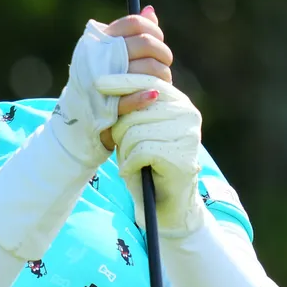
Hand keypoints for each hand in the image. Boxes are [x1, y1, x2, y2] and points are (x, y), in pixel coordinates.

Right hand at [48, 6, 171, 166]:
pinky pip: (132, 96)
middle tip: (164, 62)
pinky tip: (154, 94)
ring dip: (161, 75)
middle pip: (144, 44)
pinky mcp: (106, 105)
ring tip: (160, 82)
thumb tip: (149, 11)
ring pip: (147, 69)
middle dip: (162, 53)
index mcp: (98, 41)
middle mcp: (98, 58)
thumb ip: (130, 33)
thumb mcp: (108, 53)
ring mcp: (102, 81)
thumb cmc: (98, 79)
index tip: (158, 40)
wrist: (77, 117)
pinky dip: (145, 95)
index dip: (153, 29)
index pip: (134, 24)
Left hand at [92, 73, 210, 239]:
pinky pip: (140, 150)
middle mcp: (188, 114)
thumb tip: (107, 85)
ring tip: (133, 161)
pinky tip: (134, 170)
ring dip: (125, 150)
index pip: (148, 82)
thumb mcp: (138, 130)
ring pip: (134, 131)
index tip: (98, 83)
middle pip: (136, 109)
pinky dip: (129, 164)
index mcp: (179, 103)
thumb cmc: (147, 164)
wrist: (165, 204)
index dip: (122, 82)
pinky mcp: (182, 156)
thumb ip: (132, 110)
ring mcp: (188, 134)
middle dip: (120, 131)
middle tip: (125, 148)